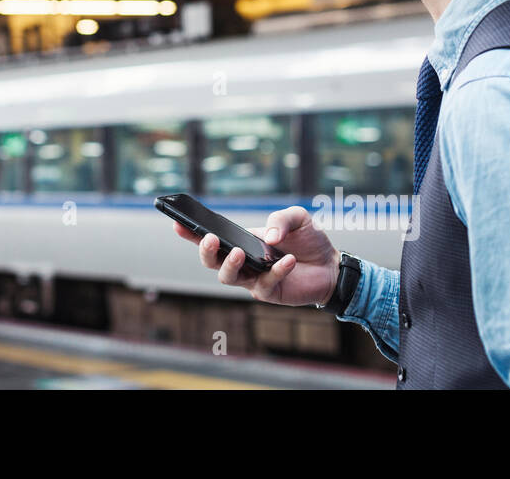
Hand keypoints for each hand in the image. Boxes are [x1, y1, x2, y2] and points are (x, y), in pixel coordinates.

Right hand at [173, 205, 340, 306]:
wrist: (332, 264)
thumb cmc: (309, 240)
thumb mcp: (297, 217)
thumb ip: (281, 219)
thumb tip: (268, 237)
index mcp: (241, 241)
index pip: (212, 238)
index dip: (191, 233)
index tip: (177, 223)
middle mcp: (243, 261)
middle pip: (212, 261)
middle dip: (206, 251)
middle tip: (210, 239)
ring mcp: (254, 279)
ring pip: (229, 278)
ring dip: (230, 265)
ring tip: (239, 252)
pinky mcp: (271, 292)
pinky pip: (267, 283)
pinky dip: (276, 270)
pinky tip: (288, 260)